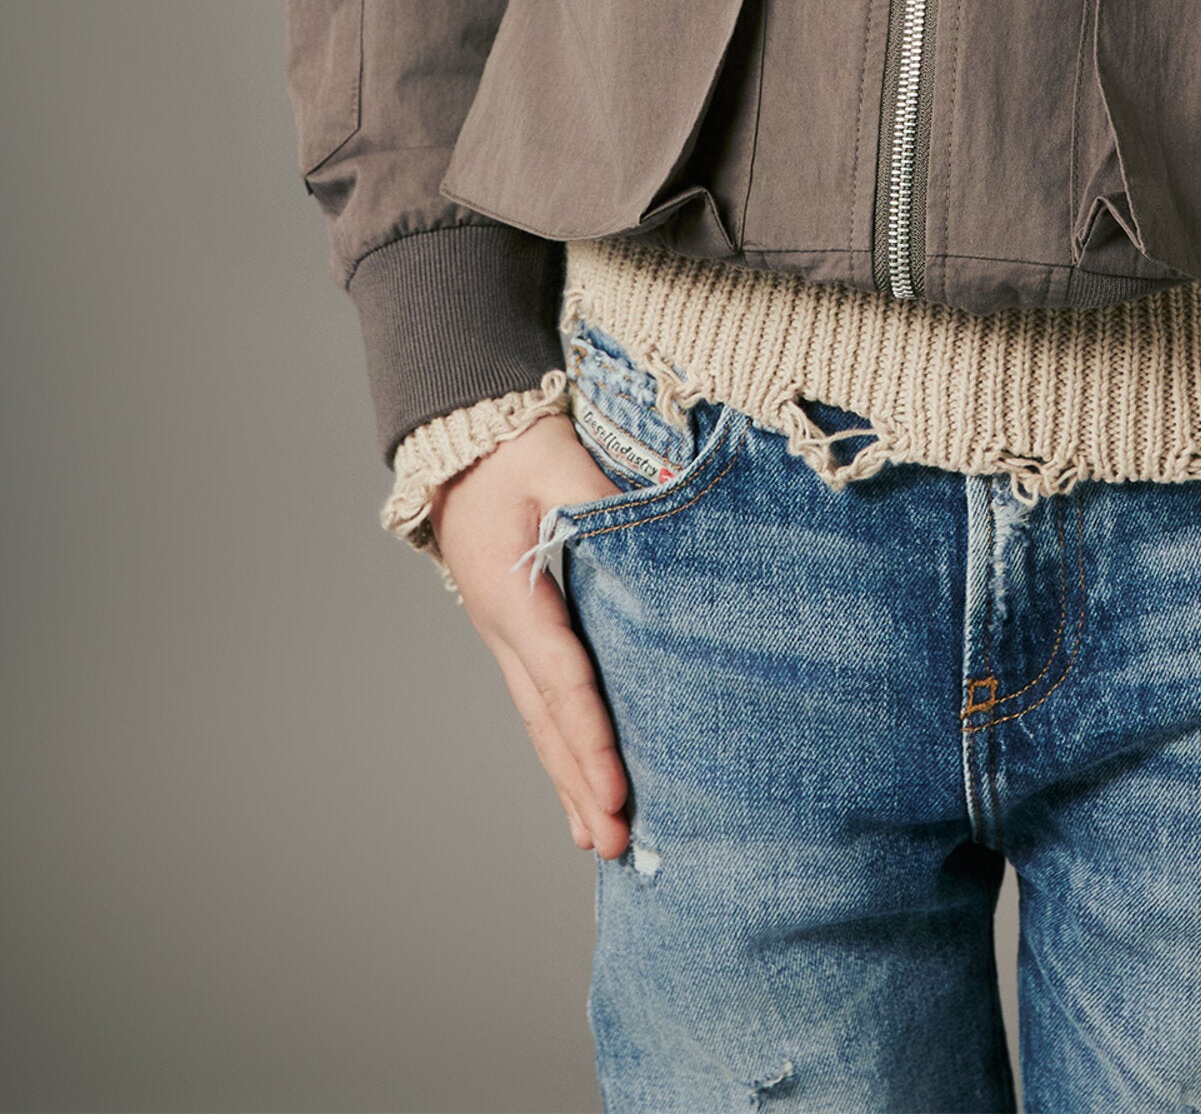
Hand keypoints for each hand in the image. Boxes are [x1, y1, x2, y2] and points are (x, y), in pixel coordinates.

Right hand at [431, 419, 632, 858]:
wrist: (463, 441)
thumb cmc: (512, 447)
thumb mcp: (555, 455)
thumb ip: (597, 491)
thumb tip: (651, 520)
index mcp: (513, 596)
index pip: (562, 679)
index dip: (592, 737)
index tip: (618, 789)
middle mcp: (505, 629)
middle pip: (548, 721)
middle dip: (582, 785)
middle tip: (617, 845)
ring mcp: (507, 635)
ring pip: (541, 722)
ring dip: (570, 781)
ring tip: (599, 842)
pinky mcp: (520, 631)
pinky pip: (542, 701)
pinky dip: (562, 748)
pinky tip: (579, 785)